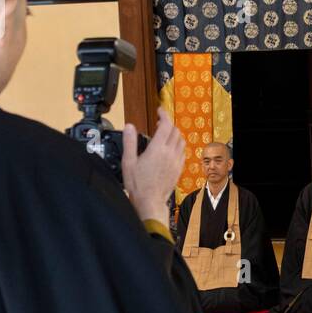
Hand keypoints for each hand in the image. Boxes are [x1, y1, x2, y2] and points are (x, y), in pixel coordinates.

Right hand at [123, 107, 186, 224]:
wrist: (150, 201)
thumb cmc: (138, 184)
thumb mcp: (128, 162)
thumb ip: (130, 142)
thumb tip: (129, 127)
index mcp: (157, 149)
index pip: (166, 125)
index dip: (164, 115)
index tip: (160, 111)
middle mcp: (170, 153)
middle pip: (175, 131)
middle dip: (168, 124)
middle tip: (159, 123)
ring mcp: (176, 161)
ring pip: (181, 141)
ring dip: (174, 134)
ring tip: (165, 135)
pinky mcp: (179, 169)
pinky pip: (183, 152)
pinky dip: (178, 146)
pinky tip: (170, 149)